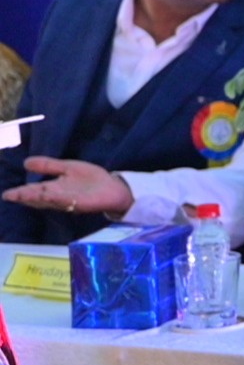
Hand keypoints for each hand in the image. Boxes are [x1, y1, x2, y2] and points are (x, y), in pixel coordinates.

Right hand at [2, 157, 133, 217]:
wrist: (113, 187)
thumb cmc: (90, 180)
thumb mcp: (67, 168)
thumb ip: (48, 166)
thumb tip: (26, 162)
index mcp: (54, 189)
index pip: (34, 191)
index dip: (20, 193)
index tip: (7, 194)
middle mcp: (58, 197)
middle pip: (38, 197)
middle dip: (24, 197)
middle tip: (9, 196)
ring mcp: (69, 201)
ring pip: (49, 200)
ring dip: (36, 198)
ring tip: (21, 196)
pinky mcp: (80, 203)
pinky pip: (66, 200)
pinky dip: (56, 198)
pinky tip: (47, 195)